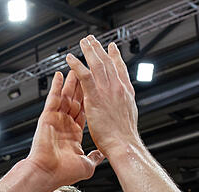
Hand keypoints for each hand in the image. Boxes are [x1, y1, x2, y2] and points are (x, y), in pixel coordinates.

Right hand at [25, 70, 103, 186]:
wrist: (47, 175)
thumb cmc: (63, 173)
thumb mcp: (86, 164)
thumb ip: (94, 157)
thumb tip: (101, 155)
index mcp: (73, 134)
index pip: (85, 112)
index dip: (90, 100)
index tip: (96, 89)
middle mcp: (64, 125)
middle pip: (76, 101)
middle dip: (82, 86)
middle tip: (88, 72)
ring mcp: (55, 120)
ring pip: (66, 97)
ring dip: (71, 82)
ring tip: (77, 68)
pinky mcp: (47, 117)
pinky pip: (53, 98)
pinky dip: (57, 86)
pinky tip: (60, 75)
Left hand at [66, 36, 140, 154]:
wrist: (124, 145)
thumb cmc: (125, 140)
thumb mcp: (127, 122)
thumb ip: (123, 114)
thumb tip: (123, 113)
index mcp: (126, 94)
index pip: (120, 71)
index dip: (116, 58)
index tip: (112, 48)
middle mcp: (119, 88)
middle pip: (109, 63)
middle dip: (100, 50)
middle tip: (94, 40)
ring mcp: (108, 91)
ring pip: (97, 65)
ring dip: (90, 51)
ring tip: (83, 42)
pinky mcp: (96, 96)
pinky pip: (84, 76)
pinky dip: (77, 65)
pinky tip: (70, 58)